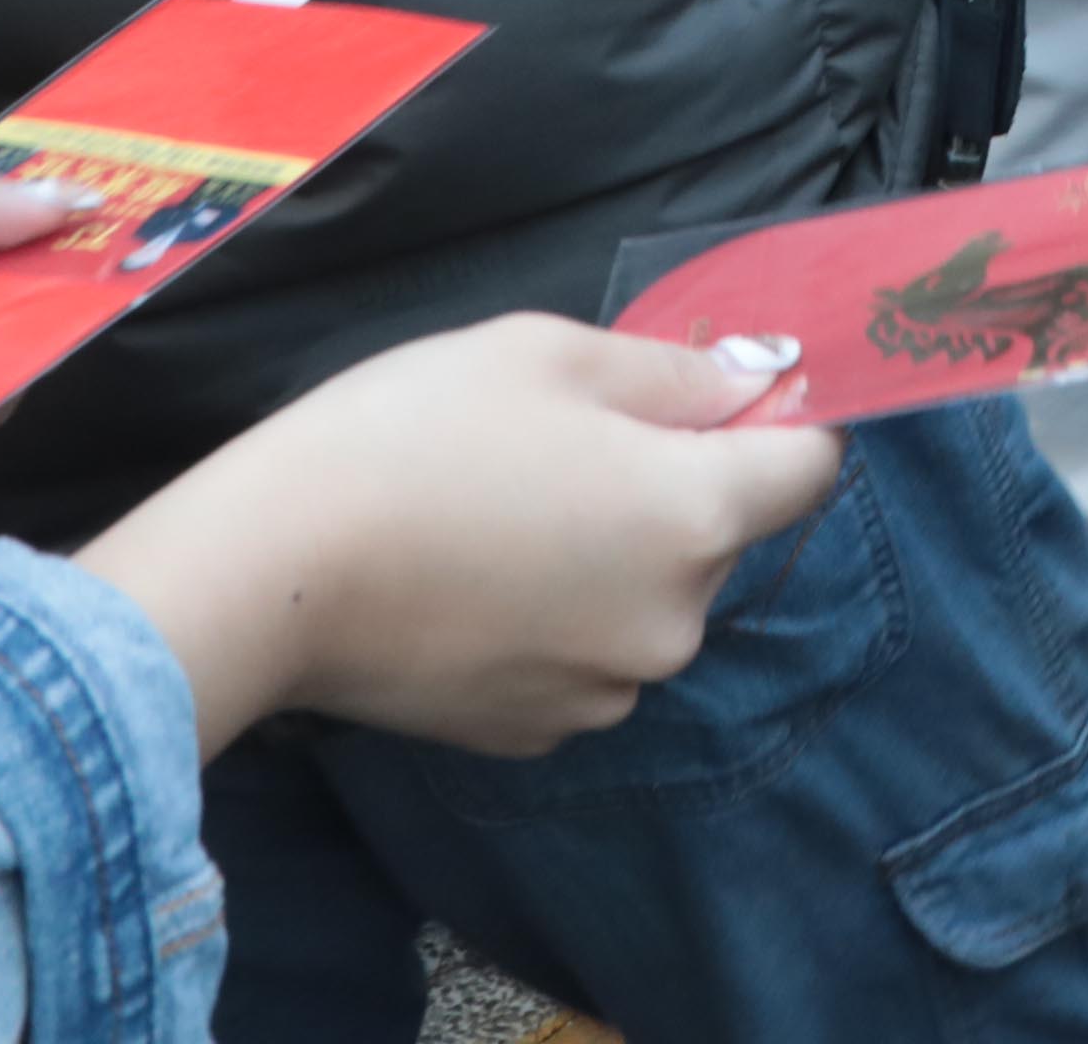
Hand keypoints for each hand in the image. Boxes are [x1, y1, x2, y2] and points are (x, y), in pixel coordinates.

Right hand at [77, 317, 844, 756]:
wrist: (277, 567)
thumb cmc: (417, 431)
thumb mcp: (550, 352)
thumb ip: (675, 372)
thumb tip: (758, 379)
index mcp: (697, 517)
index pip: (809, 468)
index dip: (776, 420)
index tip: (711, 395)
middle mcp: (675, 623)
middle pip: (716, 537)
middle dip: (665, 485)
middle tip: (554, 441)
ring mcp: (606, 691)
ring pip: (644, 601)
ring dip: (604, 557)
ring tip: (494, 511)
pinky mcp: (534, 736)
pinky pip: (579, 657)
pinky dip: (548, 618)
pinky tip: (466, 578)